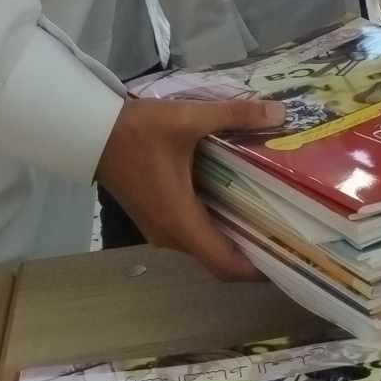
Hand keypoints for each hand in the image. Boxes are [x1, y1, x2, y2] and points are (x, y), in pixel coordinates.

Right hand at [95, 96, 287, 280]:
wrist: (91, 132)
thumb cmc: (139, 131)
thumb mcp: (190, 118)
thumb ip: (235, 115)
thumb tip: (279, 111)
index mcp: (181, 222)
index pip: (224, 265)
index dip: (257, 269)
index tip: (289, 258)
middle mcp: (171, 235)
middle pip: (217, 260)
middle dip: (253, 251)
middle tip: (289, 232)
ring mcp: (159, 229)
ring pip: (204, 246)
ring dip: (233, 238)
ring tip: (269, 215)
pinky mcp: (154, 217)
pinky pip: (192, 233)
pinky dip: (216, 226)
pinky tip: (235, 200)